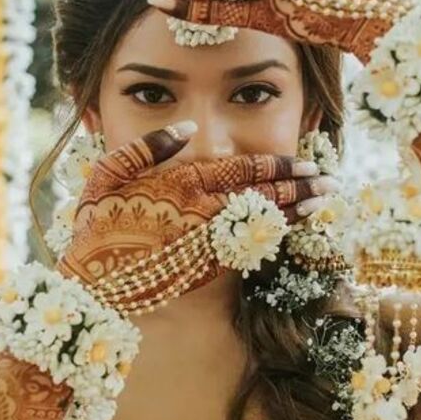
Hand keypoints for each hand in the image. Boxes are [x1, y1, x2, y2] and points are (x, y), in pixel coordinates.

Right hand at [57, 123, 338, 308]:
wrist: (90, 290)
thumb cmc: (93, 230)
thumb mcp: (106, 176)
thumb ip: (147, 148)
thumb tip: (188, 129)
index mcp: (180, 184)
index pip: (243, 169)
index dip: (279, 165)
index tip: (306, 162)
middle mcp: (201, 213)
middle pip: (263, 195)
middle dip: (300, 188)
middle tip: (331, 183)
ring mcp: (208, 245)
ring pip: (262, 223)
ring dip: (297, 213)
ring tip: (325, 204)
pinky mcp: (206, 271)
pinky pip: (250, 249)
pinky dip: (274, 238)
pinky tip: (293, 230)